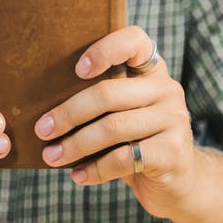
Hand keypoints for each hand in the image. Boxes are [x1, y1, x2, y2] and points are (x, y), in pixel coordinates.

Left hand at [34, 26, 194, 218]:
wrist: (181, 182)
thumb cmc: (137, 142)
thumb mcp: (123, 114)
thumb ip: (101, 101)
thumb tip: (43, 105)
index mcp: (152, 71)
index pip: (134, 40)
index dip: (105, 49)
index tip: (77, 70)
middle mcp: (167, 89)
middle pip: (108, 93)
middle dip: (68, 113)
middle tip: (42, 130)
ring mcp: (174, 120)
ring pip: (112, 128)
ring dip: (75, 145)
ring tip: (51, 156)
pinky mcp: (173, 153)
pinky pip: (123, 158)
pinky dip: (95, 169)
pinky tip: (78, 175)